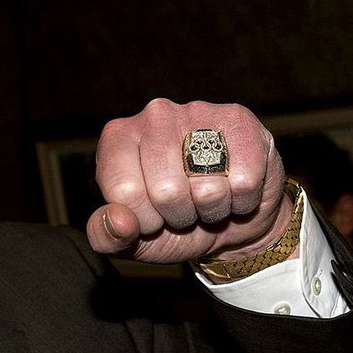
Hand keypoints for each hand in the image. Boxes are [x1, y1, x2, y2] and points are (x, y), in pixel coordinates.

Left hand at [86, 98, 293, 263]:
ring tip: (206, 197)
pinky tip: (232, 186)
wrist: (230, 219)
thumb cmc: (172, 225)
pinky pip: (243, 182)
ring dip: (211, 209)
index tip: (152, 215)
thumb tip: (118, 220)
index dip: (144, 219)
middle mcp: (154, 115)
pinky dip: (241, 200)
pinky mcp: (240, 120)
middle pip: (166, 191)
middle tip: (184, 207)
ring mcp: (198, 112)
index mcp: (117, 138)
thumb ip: (108, 237)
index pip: (124, 192)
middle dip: (179, 215)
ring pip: (206, 188)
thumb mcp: (133, 240)